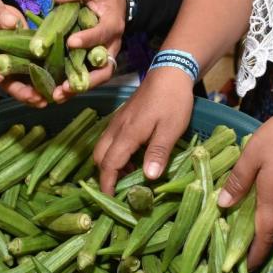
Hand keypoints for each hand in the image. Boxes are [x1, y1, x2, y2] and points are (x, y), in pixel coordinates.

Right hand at [0, 0, 46, 107]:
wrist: (4, 15)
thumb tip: (10, 22)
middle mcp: (1, 70)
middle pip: (9, 86)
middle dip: (22, 93)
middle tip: (34, 97)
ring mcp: (19, 70)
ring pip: (29, 87)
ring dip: (41, 93)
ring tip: (53, 96)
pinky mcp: (35, 65)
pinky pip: (44, 77)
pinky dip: (54, 83)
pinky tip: (64, 86)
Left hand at [50, 0, 125, 101]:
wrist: (117, 5)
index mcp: (112, 25)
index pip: (102, 34)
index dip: (88, 39)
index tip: (71, 43)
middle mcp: (112, 46)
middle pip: (105, 69)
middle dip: (86, 80)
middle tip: (67, 87)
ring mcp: (105, 58)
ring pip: (97, 78)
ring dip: (78, 88)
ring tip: (58, 96)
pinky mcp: (96, 64)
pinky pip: (88, 78)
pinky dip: (74, 87)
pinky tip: (57, 93)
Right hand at [93, 68, 193, 193]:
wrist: (170, 72)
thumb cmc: (172, 101)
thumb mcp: (170, 129)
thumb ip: (158, 153)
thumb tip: (149, 177)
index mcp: (127, 134)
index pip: (109, 164)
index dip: (107, 184)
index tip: (110, 199)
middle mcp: (116, 128)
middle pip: (99, 157)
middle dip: (105, 175)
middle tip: (120, 190)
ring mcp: (118, 121)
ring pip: (102, 147)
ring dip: (110, 164)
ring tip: (129, 176)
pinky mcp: (122, 117)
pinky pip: (110, 139)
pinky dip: (115, 153)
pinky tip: (133, 157)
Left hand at [217, 101, 272, 269]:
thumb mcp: (253, 155)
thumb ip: (238, 181)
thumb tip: (223, 205)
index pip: (264, 238)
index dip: (255, 256)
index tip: (246, 269)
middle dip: (260, 243)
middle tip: (242, 247)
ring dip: (269, 226)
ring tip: (252, 225)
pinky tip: (270, 198)